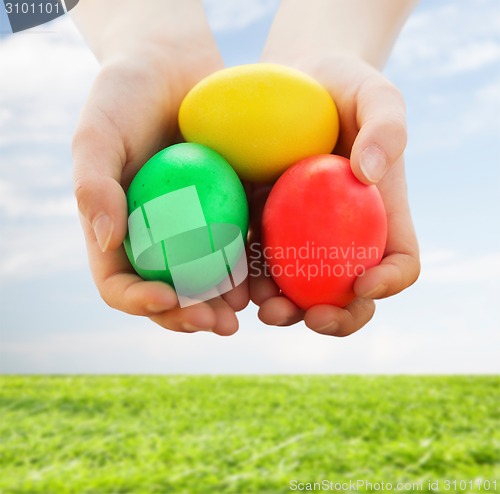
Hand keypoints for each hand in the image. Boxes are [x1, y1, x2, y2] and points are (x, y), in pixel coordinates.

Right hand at [72, 33, 248, 334]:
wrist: (174, 66)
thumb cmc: (128, 94)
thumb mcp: (99, 132)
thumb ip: (93, 184)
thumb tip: (106, 240)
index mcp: (119, 231)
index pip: (120, 283)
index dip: (139, 301)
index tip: (167, 299)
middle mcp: (156, 238)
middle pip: (169, 293)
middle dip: (191, 316)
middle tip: (220, 324)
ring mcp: (193, 228)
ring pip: (208, 280)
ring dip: (226, 302)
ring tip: (247, 309)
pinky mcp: (228, 211)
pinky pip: (240, 246)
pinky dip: (253, 266)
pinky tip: (270, 274)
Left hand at [250, 54, 419, 335]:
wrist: (295, 84)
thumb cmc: (342, 89)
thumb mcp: (374, 94)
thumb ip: (385, 127)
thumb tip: (368, 174)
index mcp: (380, 216)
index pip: (399, 261)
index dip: (390, 282)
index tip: (365, 283)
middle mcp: (343, 237)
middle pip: (349, 294)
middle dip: (334, 317)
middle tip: (309, 315)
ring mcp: (302, 238)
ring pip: (299, 290)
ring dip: (284, 309)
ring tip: (263, 306)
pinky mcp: (264, 228)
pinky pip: (257, 263)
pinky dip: (247, 279)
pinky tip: (231, 280)